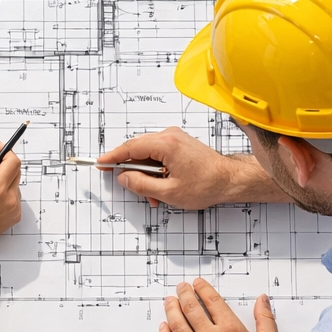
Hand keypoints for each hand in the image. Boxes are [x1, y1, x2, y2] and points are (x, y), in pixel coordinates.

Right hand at [0, 142, 22, 287]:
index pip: (12, 161)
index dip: (5, 151)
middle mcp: (10, 199)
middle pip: (16, 171)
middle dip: (3, 164)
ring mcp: (14, 209)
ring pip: (14, 183)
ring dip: (3, 179)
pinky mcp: (14, 216)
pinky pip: (14, 196)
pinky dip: (4, 191)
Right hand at [98, 127, 287, 209]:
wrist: (230, 180)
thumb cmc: (207, 184)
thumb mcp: (169, 192)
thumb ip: (142, 184)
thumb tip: (124, 178)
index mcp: (166, 144)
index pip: (131, 147)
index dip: (113, 156)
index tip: (101, 163)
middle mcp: (169, 136)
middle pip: (138, 149)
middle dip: (132, 171)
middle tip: (126, 185)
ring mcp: (175, 138)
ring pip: (147, 154)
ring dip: (145, 174)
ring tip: (153, 195)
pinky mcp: (179, 144)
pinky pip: (158, 154)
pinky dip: (155, 170)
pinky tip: (160, 187)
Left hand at [160, 278, 289, 331]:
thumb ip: (265, 320)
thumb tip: (262, 300)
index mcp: (230, 329)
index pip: (211, 301)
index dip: (202, 288)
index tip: (197, 283)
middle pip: (191, 308)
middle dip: (184, 293)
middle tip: (181, 287)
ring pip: (177, 324)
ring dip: (171, 309)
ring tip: (169, 301)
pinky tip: (163, 328)